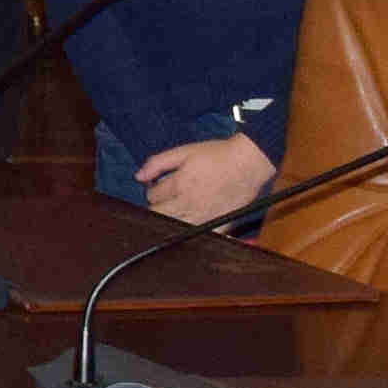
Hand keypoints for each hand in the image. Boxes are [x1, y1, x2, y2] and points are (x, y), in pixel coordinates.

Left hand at [138, 131, 277, 223]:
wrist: (248, 163)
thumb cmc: (217, 155)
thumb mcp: (183, 151)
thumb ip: (157, 163)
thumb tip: (138, 176)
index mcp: (178, 186)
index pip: (151, 196)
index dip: (152, 190)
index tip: (159, 186)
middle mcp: (189, 204)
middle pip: (158, 215)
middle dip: (156, 207)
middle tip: (165, 200)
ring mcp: (204, 217)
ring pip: (175, 226)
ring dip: (171, 219)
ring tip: (177, 209)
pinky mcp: (219, 225)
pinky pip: (199, 235)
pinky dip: (192, 231)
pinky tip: (191, 223)